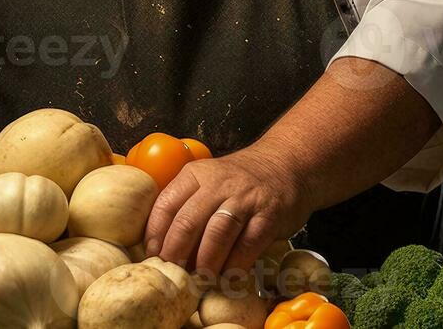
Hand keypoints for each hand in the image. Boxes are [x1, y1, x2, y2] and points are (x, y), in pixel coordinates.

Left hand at [146, 143, 312, 278]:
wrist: (288, 163)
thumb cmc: (241, 182)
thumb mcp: (209, 180)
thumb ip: (187, 205)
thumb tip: (161, 248)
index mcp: (196, 174)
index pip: (166, 206)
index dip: (156, 236)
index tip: (154, 257)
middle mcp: (219, 183)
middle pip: (188, 222)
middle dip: (177, 254)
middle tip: (175, 274)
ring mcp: (246, 198)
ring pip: (217, 233)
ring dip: (206, 262)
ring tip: (202, 279)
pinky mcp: (270, 214)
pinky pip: (248, 243)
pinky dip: (236, 264)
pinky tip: (230, 275)